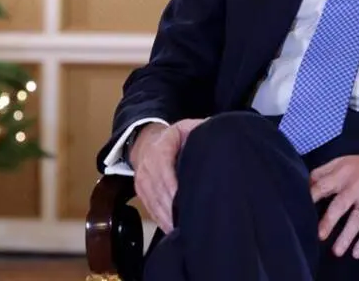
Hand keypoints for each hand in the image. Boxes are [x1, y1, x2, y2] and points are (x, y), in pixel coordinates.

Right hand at [130, 118, 206, 232]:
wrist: (147, 142)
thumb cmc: (174, 138)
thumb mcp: (186, 128)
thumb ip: (200, 130)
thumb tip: (218, 135)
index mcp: (161, 147)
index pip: (163, 167)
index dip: (171, 184)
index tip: (182, 199)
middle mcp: (147, 164)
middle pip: (158, 189)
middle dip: (172, 207)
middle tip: (189, 221)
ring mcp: (142, 179)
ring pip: (153, 201)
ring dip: (167, 217)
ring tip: (182, 230)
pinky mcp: (140, 192)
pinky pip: (150, 208)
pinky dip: (161, 220)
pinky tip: (172, 229)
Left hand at [309, 148, 358, 259]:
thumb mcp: (348, 161)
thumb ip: (326, 171)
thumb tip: (306, 183)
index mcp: (344, 171)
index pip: (322, 184)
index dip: (310, 197)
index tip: (298, 209)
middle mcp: (357, 184)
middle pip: (339, 205)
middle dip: (327, 221)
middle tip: (318, 235)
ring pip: (357, 220)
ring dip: (346, 237)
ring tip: (336, 251)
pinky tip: (357, 252)